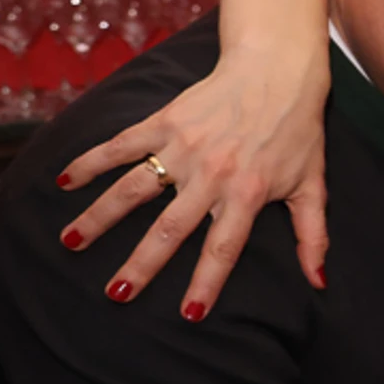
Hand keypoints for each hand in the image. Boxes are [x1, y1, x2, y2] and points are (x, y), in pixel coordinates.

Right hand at [58, 36, 332, 313]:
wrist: (278, 69)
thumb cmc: (298, 130)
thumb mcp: (313, 184)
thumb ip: (312, 235)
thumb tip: (319, 282)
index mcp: (248, 194)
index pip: (223, 249)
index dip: (207, 283)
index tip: (189, 314)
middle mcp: (212, 175)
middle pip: (170, 229)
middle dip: (142, 264)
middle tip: (116, 294)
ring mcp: (183, 147)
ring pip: (134, 189)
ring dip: (100, 217)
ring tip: (72, 243)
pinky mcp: (164, 121)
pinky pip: (121, 145)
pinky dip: (91, 162)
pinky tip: (64, 181)